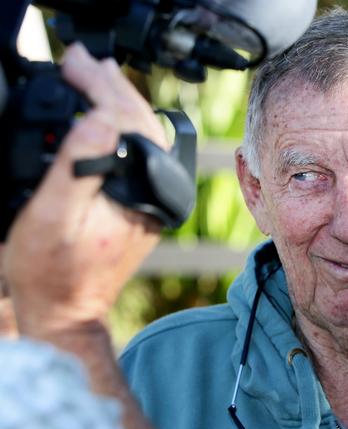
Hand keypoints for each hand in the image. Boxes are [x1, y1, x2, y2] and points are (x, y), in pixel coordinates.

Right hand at [3, 43, 164, 336]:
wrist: (69, 309)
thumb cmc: (53, 272)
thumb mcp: (50, 219)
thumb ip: (75, 169)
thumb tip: (98, 120)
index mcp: (138, 190)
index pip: (125, 120)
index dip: (98, 85)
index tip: (75, 61)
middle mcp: (156, 192)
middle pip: (142, 123)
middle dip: (113, 85)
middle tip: (85, 60)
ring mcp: (153, 197)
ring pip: (146, 135)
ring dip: (121, 102)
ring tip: (97, 76)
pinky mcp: (144, 203)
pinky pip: (140, 153)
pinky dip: (123, 127)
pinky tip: (109, 118)